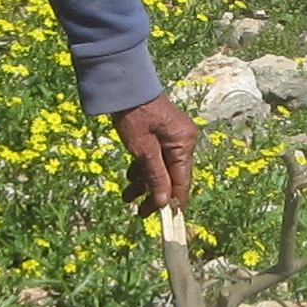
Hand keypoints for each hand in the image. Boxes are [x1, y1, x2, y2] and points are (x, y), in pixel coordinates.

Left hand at [113, 95, 197, 211]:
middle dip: (154, 194)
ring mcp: (172, 136)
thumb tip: (165, 203)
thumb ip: (155, 176)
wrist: (123, 85)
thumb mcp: (142, 150)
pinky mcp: (160, 133)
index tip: (165, 220)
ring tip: (126, 197)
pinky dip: (143, 168)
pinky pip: (155, 156)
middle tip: (139, 213)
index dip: (174, 202)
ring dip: (144, 182)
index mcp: (183, 144)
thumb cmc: (133, 115)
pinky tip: (130, 178)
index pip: (182, 181)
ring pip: (160, 167)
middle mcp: (182, 141)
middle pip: (171, 176)